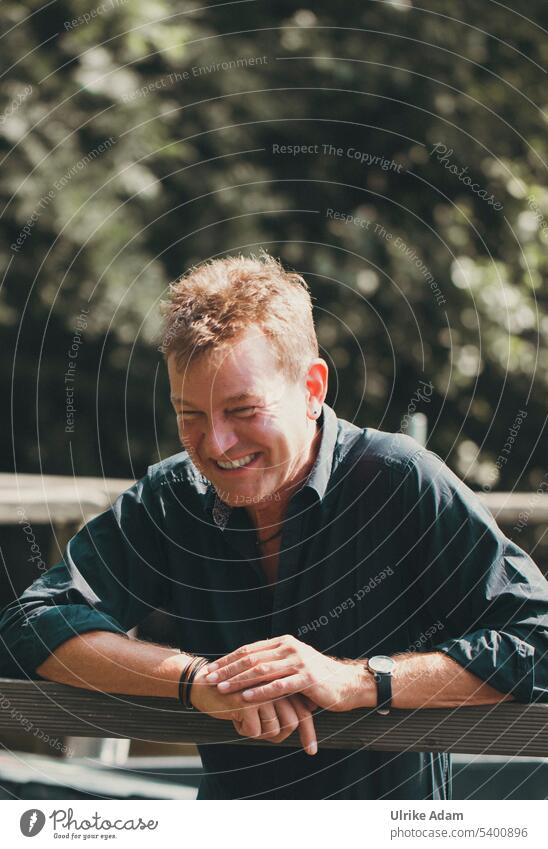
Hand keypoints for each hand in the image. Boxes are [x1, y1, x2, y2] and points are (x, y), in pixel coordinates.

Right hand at [189, 663, 318, 753]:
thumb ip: (282, 704)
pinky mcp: (248, 702)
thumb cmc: (236, 694)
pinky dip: (244, 730)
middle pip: (292, 723)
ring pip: (274, 730)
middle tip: (259, 729)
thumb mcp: (261, 697)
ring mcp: (263, 692)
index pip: (303, 711)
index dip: (308, 733)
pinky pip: (255, 732)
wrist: (205, 684)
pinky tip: (235, 715)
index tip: (311, 751)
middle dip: (278, 735)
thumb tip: (302, 719)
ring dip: (258, 731)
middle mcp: (275, 685)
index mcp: (281, 682)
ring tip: (245, 718)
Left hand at [203, 634, 371, 711]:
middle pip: (251, 658)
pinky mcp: (307, 679)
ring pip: (262, 671)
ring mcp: (298, 662)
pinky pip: (278, 686)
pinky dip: (260, 692)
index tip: (211, 668)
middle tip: (209, 679)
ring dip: (239, 680)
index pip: (249, 650)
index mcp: (283, 643)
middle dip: (227, 669)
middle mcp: (289, 648)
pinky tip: (245, 697)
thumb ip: (274, 663)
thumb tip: (247, 668)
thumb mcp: (294, 665)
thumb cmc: (317, 678)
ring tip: (222, 688)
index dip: (228, 659)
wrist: (347, 683)